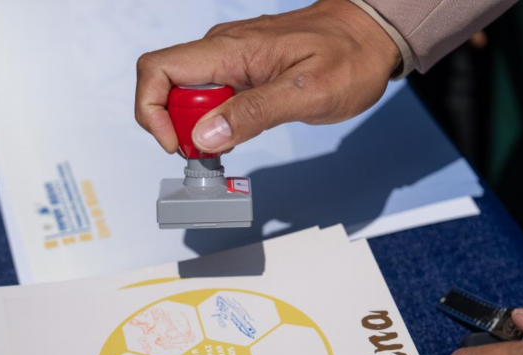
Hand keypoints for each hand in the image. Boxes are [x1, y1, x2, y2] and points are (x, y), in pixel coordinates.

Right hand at [135, 0, 400, 154]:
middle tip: (216, 149)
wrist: (370, 36)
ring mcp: (229, 59)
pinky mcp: (240, 70)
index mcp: (230, 50)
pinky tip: (238, 130)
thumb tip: (206, 136)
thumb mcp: (307, 92)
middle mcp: (221, 50)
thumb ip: (254, 113)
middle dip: (180, 126)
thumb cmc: (349, 57)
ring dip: (198, 127)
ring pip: (188, 97)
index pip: (158, 69)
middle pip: (168, 89)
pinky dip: (215, 121)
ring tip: (231, 141)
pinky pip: (211, 97)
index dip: (152, 110)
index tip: (177, 142)